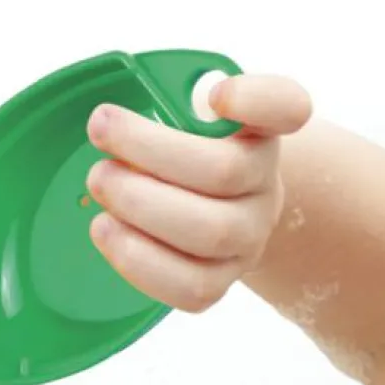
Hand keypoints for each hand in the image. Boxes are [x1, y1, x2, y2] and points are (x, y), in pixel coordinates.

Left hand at [84, 73, 312, 313]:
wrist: (212, 211)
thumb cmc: (186, 150)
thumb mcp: (185, 110)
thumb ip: (168, 96)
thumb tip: (116, 117)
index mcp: (261, 130)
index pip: (286, 107)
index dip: (253, 100)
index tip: (215, 96)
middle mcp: (265, 185)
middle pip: (224, 172)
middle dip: (150, 150)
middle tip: (99, 132)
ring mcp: (249, 239)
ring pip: (209, 233)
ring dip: (140, 206)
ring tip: (97, 182)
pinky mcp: (222, 282)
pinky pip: (190, 287)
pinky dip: (139, 260)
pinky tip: (105, 229)